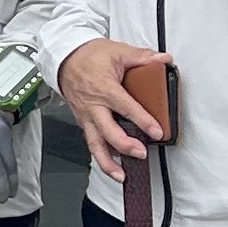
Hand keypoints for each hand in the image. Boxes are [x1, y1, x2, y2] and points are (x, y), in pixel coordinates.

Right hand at [58, 39, 169, 178]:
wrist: (64, 58)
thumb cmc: (88, 56)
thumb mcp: (117, 51)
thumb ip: (141, 56)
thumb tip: (163, 59)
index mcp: (104, 88)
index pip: (125, 107)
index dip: (142, 120)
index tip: (156, 131)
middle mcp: (93, 106)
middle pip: (107, 131)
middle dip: (124, 145)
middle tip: (140, 153)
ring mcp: (86, 116)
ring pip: (94, 144)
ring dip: (107, 162)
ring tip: (121, 175)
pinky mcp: (83, 121)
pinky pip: (90, 141)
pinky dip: (100, 156)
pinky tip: (112, 165)